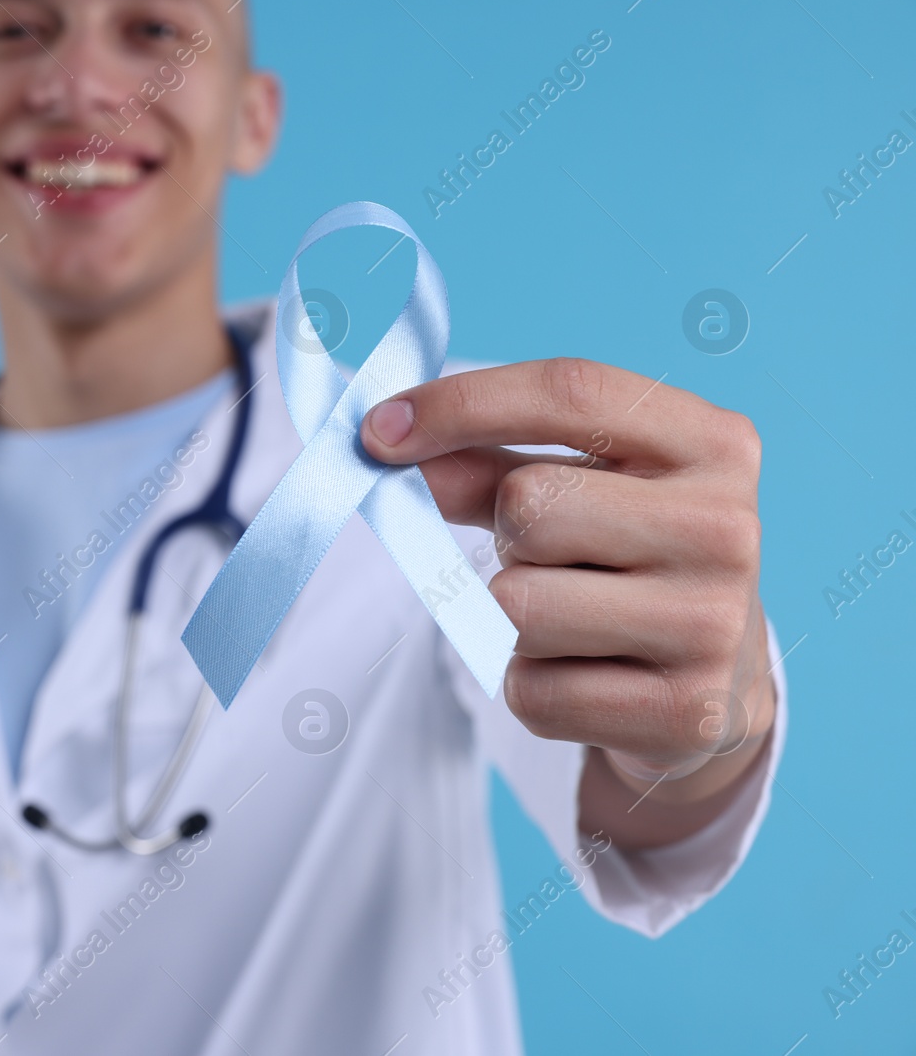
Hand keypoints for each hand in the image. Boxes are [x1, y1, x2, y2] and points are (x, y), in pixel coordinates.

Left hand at [361, 358, 775, 846]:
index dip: (460, 405)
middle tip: (548, 558)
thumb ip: (484, 462)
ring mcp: (715, 625)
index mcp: (713, 442)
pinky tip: (585, 676)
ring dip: (511, 619)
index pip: (571, 391)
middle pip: (529, 505)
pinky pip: (531, 692)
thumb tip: (391, 441)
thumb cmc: (622, 559)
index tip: (376, 431)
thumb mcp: (575, 489)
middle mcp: (729, 526)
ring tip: (572, 619)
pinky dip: (530, 686)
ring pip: (516, 606)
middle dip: (506, 536)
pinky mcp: (686, 714)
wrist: (713, 686)